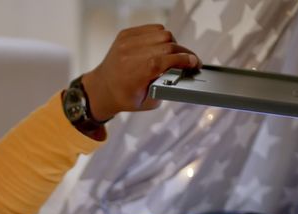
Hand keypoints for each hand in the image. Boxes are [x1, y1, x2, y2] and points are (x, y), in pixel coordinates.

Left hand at [83, 24, 200, 121]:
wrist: (102, 88)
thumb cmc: (124, 98)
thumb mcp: (149, 101)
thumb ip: (167, 89)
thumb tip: (183, 76)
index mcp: (136, 72)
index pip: (166, 59)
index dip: (184, 60)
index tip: (195, 63)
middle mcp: (130, 54)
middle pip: (167, 44)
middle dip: (182, 52)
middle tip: (188, 60)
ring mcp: (126, 41)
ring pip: (162, 33)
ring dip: (172, 43)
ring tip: (173, 54)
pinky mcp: (125, 34)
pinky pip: (152, 28)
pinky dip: (160, 36)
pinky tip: (162, 46)